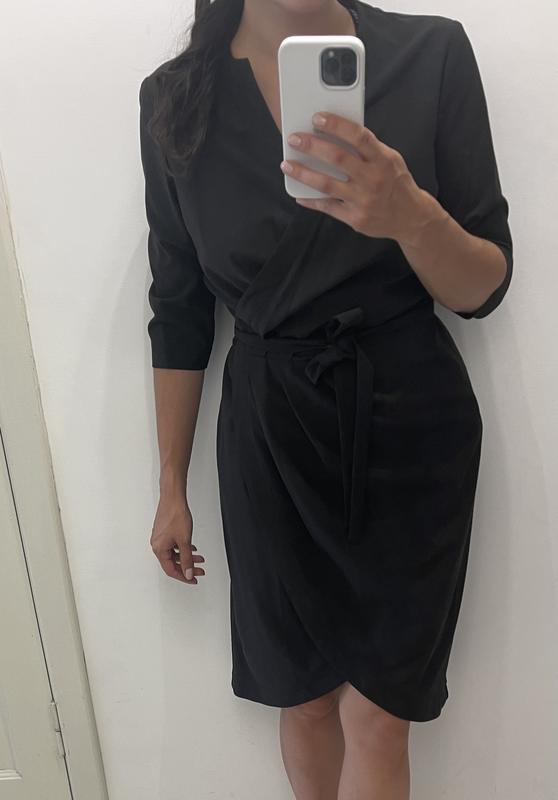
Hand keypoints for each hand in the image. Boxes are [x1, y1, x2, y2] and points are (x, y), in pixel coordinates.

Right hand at [151, 494, 205, 583]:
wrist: (173, 498)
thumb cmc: (175, 515)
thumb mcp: (185, 541)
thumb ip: (187, 559)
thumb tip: (188, 573)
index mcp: (159, 549)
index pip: (171, 570)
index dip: (184, 577)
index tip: (193, 579)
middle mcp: (157, 544)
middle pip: (173, 563)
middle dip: (188, 567)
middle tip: (199, 571)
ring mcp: (160, 538)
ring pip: (174, 553)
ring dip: (187, 557)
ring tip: (199, 559)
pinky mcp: (164, 532)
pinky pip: (174, 545)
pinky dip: (183, 549)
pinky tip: (192, 549)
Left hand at [280, 111, 433, 244]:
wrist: (411, 218)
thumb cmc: (396, 183)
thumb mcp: (390, 160)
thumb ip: (368, 149)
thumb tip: (336, 133)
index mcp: (383, 160)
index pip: (358, 136)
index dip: (336, 125)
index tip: (316, 118)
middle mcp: (373, 179)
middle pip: (337, 159)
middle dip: (312, 147)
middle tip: (293, 139)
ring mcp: (364, 201)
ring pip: (327, 184)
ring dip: (303, 173)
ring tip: (287, 165)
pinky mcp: (356, 218)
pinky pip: (328, 208)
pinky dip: (311, 200)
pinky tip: (298, 194)